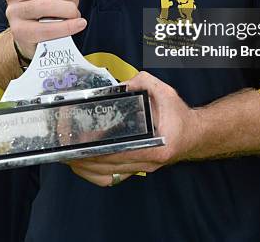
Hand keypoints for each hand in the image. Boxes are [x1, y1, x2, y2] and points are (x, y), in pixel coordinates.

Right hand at [5, 0, 86, 58]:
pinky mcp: (20, 32)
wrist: (34, 35)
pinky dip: (68, 27)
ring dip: (69, 10)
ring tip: (72, 14)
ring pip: (48, 6)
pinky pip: (47, 28)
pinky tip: (77, 24)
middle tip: (71, 2)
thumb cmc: (48, 8)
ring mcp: (14, 12)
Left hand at [68, 71, 200, 186]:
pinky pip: (112, 176)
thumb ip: (144, 82)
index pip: (117, 153)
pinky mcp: (137, 168)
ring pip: (107, 176)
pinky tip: (83, 162)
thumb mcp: (164, 92)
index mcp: (154, 146)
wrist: (195, 134)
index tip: (77, 143)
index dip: (94, 150)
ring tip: (67, 156)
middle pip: (107, 168)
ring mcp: (141, 168)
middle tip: (64, 149)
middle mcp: (146, 162)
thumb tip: (124, 83)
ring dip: (85, 168)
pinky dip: (95, 171)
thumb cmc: (180, 115)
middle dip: (82, 160)